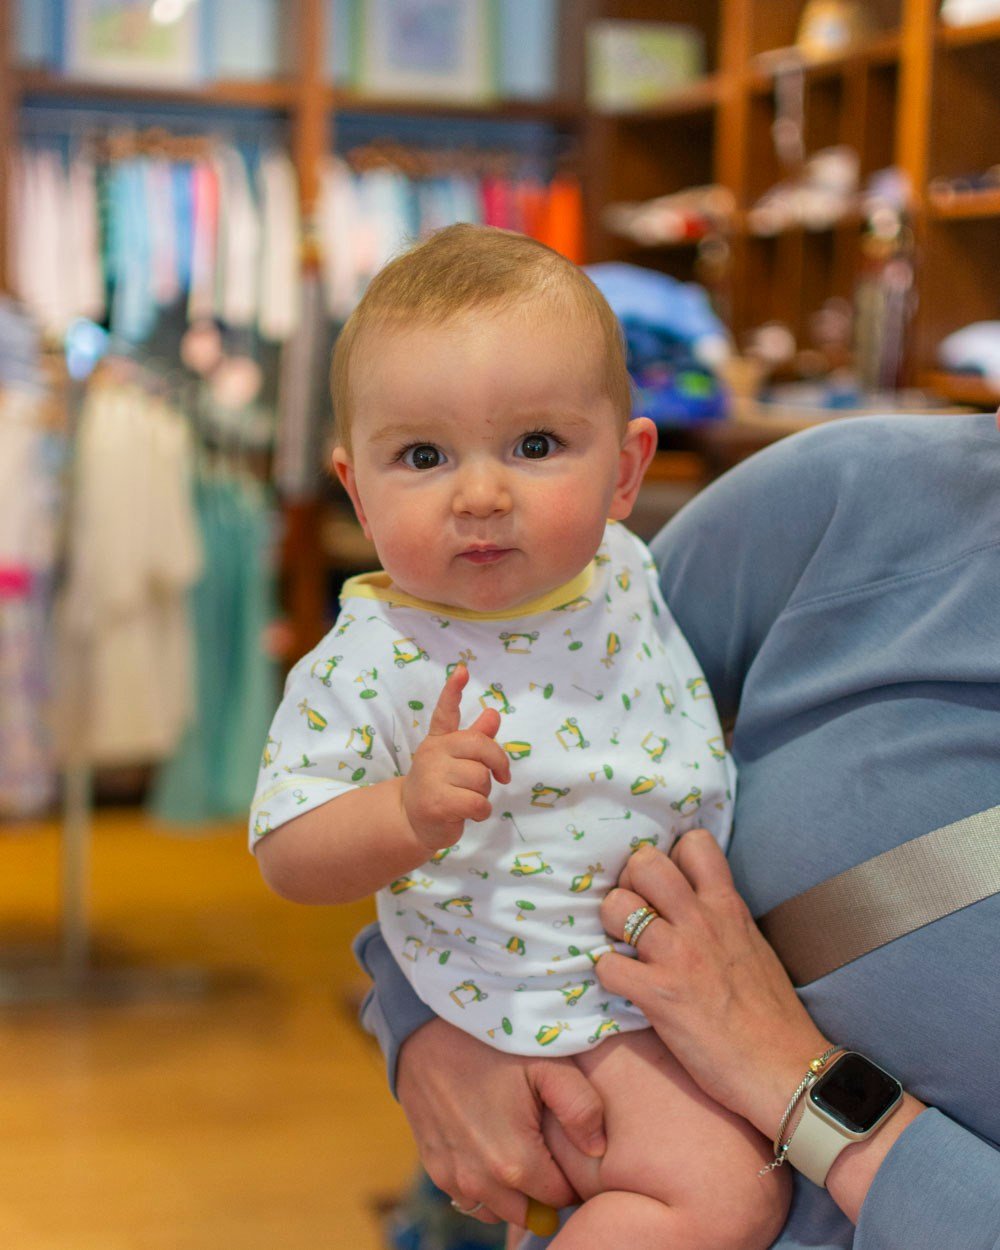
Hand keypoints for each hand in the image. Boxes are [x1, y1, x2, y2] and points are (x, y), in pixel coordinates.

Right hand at [396, 1016, 605, 1227]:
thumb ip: (581, 1107)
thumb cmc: (492, 1044)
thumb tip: (598, 1150)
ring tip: (518, 1148)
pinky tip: (490, 1148)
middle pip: (529, 1214)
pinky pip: (468, 1198)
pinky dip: (483, 1186)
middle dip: (543, 1191)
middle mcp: (481, 1182)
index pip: (560, 1199)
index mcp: (515, 1163)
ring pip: (497, 1210)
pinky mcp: (434, 1169)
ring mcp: (453, 1179)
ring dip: (511, 1194)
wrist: (426, 1029)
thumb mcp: (547, 1063)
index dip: (572, 1178)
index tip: (570, 1152)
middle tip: (547, 1150)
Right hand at [402, 665, 510, 850]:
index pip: (445, 712)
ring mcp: (432, 777)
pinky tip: (471, 814)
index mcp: (438, 741)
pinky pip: (478, 802)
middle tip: (500, 777)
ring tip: (468, 798)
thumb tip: (493, 713)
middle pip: (481, 747)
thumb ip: (475, 738)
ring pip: (481, 778)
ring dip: (484, 794)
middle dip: (497, 763)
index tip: (463, 670)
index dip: (453, 691)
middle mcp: (433, 753)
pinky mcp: (437, 803)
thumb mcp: (456, 761)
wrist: (411, 822)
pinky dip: (482, 812)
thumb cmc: (440, 788)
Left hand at [596, 831, 829, 1139]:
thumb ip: (722, 919)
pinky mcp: (659, 995)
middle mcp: (701, 922)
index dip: (670, 858)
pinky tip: (624, 987)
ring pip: (616, 906)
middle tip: (634, 912)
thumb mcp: (753, 946)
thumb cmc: (772, 1016)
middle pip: (645, 863)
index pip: (693, 844)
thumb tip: (694, 904)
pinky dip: (607, 975)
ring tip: (623, 947)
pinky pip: (607, 966)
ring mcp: (678, 956)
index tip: (664, 886)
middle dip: (629, 882)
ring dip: (610, 926)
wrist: (787, 1071)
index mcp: (727, 907)